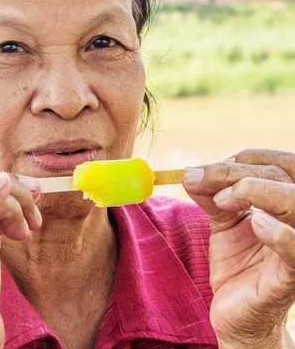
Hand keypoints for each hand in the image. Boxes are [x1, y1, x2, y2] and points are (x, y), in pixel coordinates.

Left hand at [183, 149, 294, 347]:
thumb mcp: (221, 223)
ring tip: (222, 199)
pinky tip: (256, 224)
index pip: (276, 165)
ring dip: (255, 191)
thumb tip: (190, 173)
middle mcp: (293, 219)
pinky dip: (278, 233)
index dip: (245, 159)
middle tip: (199, 178)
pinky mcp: (290, 276)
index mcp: (280, 203)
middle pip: (279, 177)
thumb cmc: (235, 267)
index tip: (208, 168)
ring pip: (293, 203)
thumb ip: (211, 197)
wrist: (235, 316)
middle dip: (235, 172)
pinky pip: (294, 250)